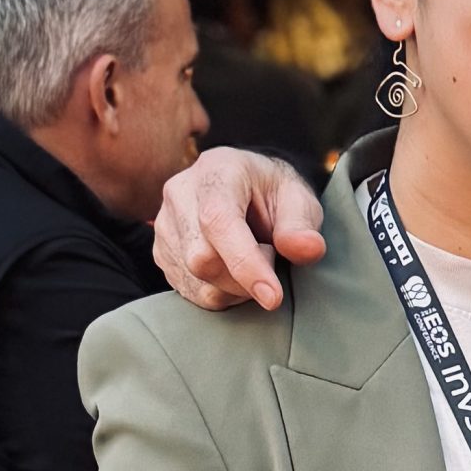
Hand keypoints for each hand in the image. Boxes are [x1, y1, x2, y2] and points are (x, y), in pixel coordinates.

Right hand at [154, 149, 325, 310]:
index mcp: (217, 172)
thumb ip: (302, 224)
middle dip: (246, 277)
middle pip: (202, 259)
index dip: (245, 263)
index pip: (219, 221)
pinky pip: (190, 292)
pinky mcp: (161, 253)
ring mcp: (164, 226)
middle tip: (272, 258)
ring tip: (254, 259)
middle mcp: (180, 196)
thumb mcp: (299, 199)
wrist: (247, 189)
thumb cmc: (274, 193)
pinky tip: (236, 273)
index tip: (273, 297)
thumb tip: (308, 249)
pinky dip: (222, 294)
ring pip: (195, 281)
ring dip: (236, 288)